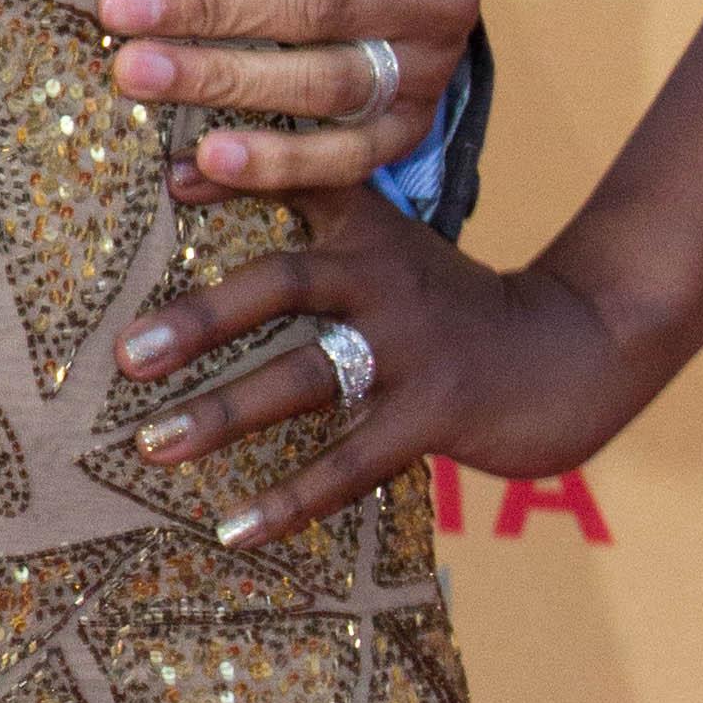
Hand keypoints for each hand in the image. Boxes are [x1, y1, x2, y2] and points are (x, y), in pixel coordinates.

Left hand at [98, 0, 482, 200]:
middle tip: (121, 12)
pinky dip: (268, 170)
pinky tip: (194, 168)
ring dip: (226, 87)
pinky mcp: (406, 130)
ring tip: (140, 79)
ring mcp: (425, 72)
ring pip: (324, 89)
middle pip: (319, 9)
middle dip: (213, 10)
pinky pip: (341, 162)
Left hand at [114, 186, 648, 547]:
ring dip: (224, 413)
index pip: (295, 186)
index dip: (234, 177)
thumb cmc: (451, 299)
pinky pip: (350, 462)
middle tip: (127, 354)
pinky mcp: (435, 414)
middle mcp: (383, 279)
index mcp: (367, 230)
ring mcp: (410, 348)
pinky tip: (234, 528)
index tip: (164, 179)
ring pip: (305, 379)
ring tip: (153, 445)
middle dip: (201, 318)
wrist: (575, 346)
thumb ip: (303, 204)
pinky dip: (290, 498)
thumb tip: (181, 174)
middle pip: (282, 284)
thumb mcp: (388, 240)